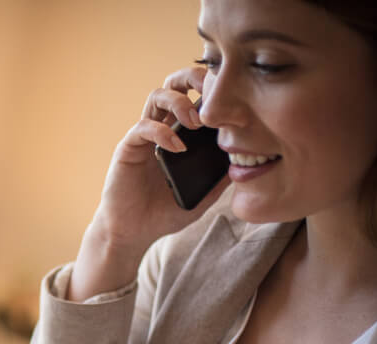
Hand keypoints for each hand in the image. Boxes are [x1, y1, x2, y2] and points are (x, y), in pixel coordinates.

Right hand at [67, 66, 230, 300]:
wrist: (133, 233)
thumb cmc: (163, 213)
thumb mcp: (202, 196)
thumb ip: (220, 178)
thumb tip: (248, 163)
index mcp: (180, 134)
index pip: (194, 97)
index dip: (212, 90)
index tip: (235, 101)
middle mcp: (161, 129)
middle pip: (174, 84)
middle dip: (192, 78)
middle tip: (212, 89)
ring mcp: (143, 137)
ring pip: (157, 97)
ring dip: (179, 102)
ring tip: (196, 123)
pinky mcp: (128, 148)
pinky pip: (143, 127)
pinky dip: (162, 132)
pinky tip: (178, 148)